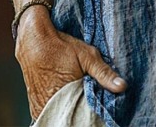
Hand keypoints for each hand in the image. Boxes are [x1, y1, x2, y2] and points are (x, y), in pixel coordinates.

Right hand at [15, 5, 127, 120]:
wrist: (33, 41)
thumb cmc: (61, 47)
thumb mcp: (87, 56)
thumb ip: (104, 73)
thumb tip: (122, 86)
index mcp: (66, 96)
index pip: (85, 114)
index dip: (95, 110)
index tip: (102, 104)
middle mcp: (51, 106)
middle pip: (73, 115)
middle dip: (83, 109)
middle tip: (90, 97)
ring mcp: (41, 108)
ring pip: (62, 115)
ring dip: (71, 109)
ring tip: (78, 95)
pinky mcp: (35, 107)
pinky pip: (51, 114)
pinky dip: (60, 109)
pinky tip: (67, 98)